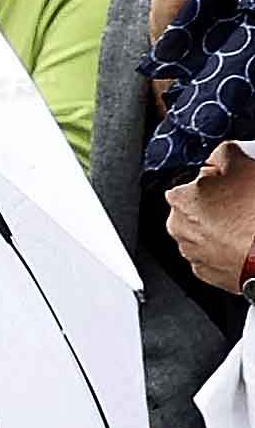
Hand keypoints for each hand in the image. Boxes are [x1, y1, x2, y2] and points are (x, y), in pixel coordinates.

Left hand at [170, 140, 254, 294]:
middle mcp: (179, 229)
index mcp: (180, 199)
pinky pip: (217, 255)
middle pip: (198, 209)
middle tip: (245, 203)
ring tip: (249, 223)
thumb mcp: (243, 164)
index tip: (235, 182)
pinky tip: (247, 242)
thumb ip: (223, 154)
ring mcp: (192, 254)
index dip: (218, 180)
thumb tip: (219, 155)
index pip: (194, 182)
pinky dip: (229, 249)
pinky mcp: (208, 274)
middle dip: (219, 205)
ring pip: (207, 233)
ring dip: (224, 227)